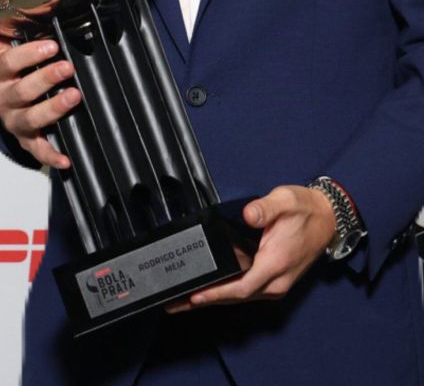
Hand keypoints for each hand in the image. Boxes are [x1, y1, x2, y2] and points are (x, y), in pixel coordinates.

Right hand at [0, 23, 79, 168]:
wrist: (2, 92)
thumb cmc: (7, 65)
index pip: (5, 64)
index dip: (28, 55)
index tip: (51, 46)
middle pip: (21, 91)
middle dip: (46, 78)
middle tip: (67, 67)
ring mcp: (12, 120)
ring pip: (30, 118)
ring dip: (53, 108)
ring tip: (73, 96)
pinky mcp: (25, 139)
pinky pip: (36, 149)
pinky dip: (50, 155)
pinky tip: (65, 158)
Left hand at [166, 184, 336, 311]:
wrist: (328, 218)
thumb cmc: (305, 209)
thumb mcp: (285, 201)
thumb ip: (265, 208)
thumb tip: (248, 214)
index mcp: (276, 263)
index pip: (243, 286)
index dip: (218, 293)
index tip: (195, 296)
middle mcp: (277, 280)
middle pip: (237, 296)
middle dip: (207, 300)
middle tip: (176, 303)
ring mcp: (276, 282)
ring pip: (241, 295)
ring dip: (214, 298)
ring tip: (184, 300)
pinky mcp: (274, 278)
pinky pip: (247, 289)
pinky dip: (226, 291)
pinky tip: (209, 288)